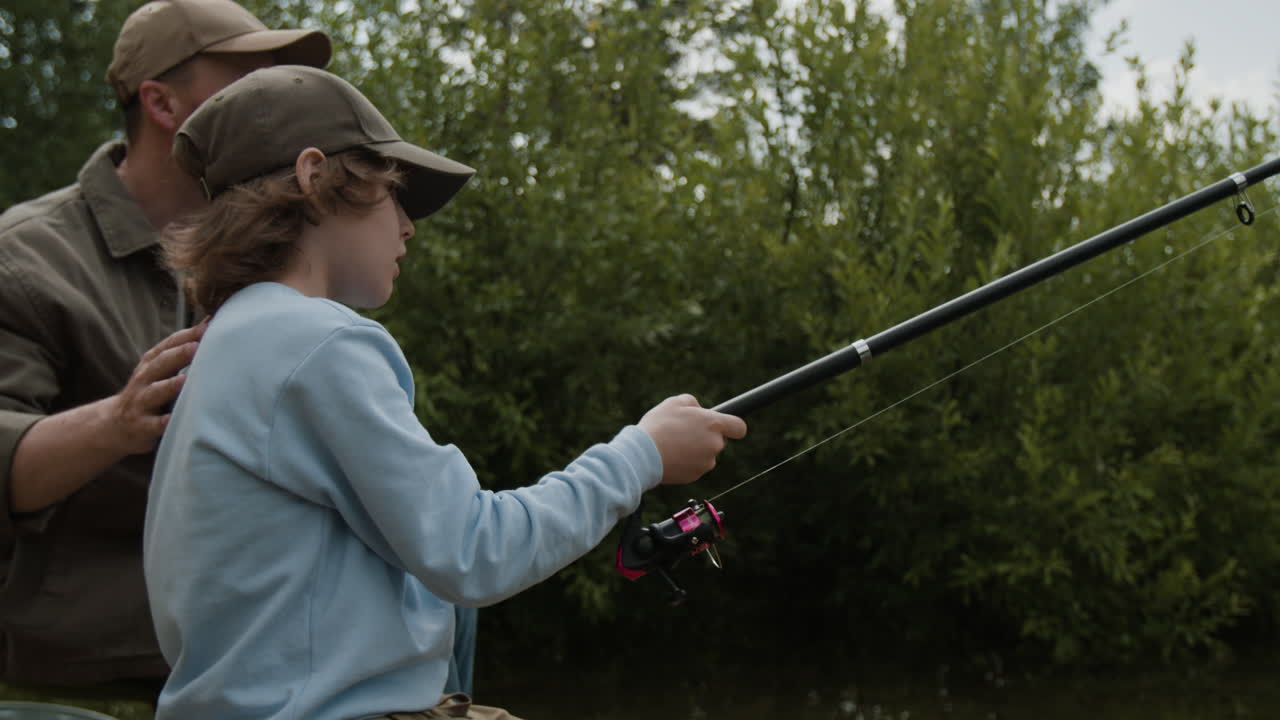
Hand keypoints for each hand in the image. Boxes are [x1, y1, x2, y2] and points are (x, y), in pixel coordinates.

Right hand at [103, 318, 207, 454]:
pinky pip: (152, 424)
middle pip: (161, 364)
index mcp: (152, 363)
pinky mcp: (141, 426)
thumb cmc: (148, 391)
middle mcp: (145, 379)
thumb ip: (181, 351)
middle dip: (179, 354)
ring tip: (184, 381)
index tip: (208, 325)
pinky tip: (171, 420)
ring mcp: (141, 402)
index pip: (169, 345)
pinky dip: (161, 422)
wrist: (115, 425)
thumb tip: (210, 324)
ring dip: (169, 386)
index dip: (187, 335)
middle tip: (196, 346)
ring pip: (155, 392)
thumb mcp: (159, 370)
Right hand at [638, 394, 746, 484]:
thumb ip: (693, 403)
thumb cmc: (659, 425)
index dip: (733, 427)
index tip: (726, 427)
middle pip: (719, 441)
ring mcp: (706, 462)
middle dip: (705, 437)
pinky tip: (671, 456)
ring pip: (706, 455)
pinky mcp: (695, 475)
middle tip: (684, 432)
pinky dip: (686, 462)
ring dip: (695, 450)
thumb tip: (698, 410)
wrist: (643, 454)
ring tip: (673, 444)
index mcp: (713, 424)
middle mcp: (714, 444)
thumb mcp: (674, 402)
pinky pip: (695, 466)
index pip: (739, 427)